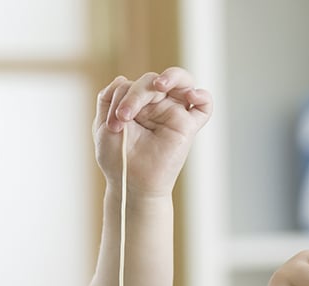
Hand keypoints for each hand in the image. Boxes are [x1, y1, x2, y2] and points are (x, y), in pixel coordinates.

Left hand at [93, 67, 212, 197]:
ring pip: (182, 81)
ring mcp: (173, 113)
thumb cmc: (118, 159)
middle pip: (153, 80)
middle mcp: (156, 105)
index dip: (121, 98)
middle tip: (124, 115)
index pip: (132, 84)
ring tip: (159, 85)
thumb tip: (123, 78)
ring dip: (171, 77)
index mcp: (136, 103)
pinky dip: (202, 96)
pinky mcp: (188, 126)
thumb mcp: (103, 126)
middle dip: (136, 93)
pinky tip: (191, 95)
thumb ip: (109, 99)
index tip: (112, 124)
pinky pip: (205, 106)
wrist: (131, 185)